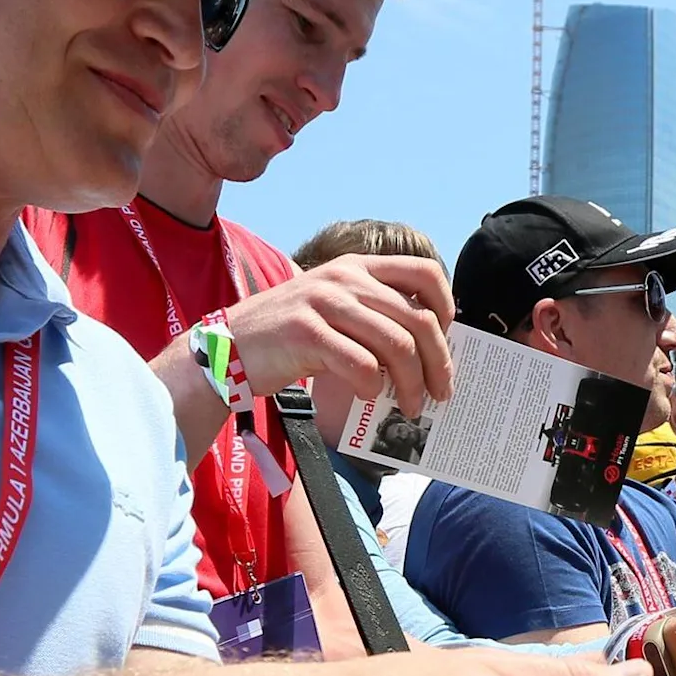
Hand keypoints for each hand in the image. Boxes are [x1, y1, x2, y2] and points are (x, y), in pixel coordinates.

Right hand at [220, 254, 455, 420]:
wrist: (228, 346)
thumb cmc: (288, 337)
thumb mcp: (333, 310)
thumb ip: (372, 317)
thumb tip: (426, 352)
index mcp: (356, 268)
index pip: (424, 272)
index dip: (447, 306)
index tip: (447, 340)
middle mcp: (345, 278)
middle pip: (418, 320)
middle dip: (439, 363)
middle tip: (441, 393)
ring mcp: (324, 303)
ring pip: (396, 345)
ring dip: (411, 385)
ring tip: (411, 407)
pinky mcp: (306, 333)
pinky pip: (361, 364)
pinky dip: (373, 387)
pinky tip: (368, 397)